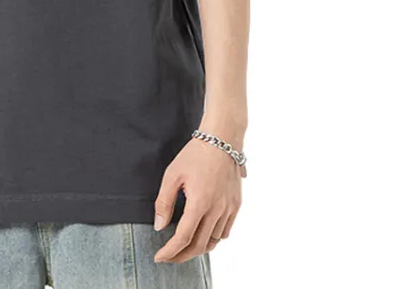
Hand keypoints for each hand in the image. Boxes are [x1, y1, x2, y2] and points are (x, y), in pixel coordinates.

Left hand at [152, 135, 241, 262]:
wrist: (221, 140)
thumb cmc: (194, 154)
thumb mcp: (172, 174)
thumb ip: (164, 202)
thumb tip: (159, 226)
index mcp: (199, 202)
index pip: (184, 238)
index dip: (170, 251)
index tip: (159, 257)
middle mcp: (217, 209)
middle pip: (200, 245)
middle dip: (182, 255)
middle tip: (169, 257)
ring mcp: (229, 208)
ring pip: (214, 241)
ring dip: (199, 249)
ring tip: (184, 248)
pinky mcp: (236, 205)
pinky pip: (225, 231)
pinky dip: (213, 239)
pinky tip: (204, 235)